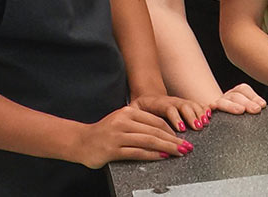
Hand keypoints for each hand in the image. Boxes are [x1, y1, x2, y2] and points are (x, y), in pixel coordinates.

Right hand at [74, 104, 190, 167]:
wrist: (80, 141)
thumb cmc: (105, 132)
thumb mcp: (122, 120)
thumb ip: (141, 124)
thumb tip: (166, 133)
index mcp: (128, 112)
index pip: (156, 121)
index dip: (172, 130)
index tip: (183, 138)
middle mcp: (123, 121)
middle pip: (155, 131)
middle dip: (174, 140)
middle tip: (187, 147)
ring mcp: (117, 136)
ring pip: (148, 141)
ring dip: (167, 147)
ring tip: (179, 152)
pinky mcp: (112, 150)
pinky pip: (137, 152)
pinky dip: (152, 155)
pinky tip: (162, 157)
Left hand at [132, 93, 207, 132]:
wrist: (146, 95)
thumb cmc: (139, 107)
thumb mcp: (132, 111)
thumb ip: (134, 117)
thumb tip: (134, 128)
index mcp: (158, 102)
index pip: (169, 108)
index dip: (176, 118)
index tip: (180, 129)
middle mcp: (171, 101)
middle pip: (184, 105)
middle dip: (191, 116)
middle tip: (197, 127)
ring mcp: (179, 101)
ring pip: (192, 104)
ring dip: (199, 113)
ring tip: (204, 123)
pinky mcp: (186, 104)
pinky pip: (197, 104)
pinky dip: (204, 109)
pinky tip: (209, 116)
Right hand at [211, 83, 267, 115]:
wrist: (213, 123)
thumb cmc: (234, 117)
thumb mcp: (245, 111)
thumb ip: (252, 107)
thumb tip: (262, 106)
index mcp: (235, 95)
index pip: (243, 90)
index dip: (253, 96)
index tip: (262, 105)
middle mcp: (225, 98)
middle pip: (235, 96)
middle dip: (247, 102)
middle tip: (256, 109)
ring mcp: (215, 106)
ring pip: (221, 103)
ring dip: (231, 106)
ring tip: (241, 110)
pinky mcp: (206, 114)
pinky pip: (206, 111)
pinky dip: (207, 111)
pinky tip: (210, 114)